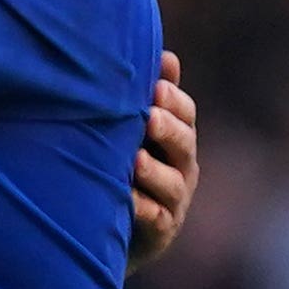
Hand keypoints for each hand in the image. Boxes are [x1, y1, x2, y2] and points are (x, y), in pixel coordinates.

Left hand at [130, 52, 198, 269]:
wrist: (103, 232)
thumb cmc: (117, 169)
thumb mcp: (128, 132)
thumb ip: (143, 98)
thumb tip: (165, 55)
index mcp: (175, 138)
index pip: (184, 113)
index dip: (173, 100)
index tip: (155, 87)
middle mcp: (181, 167)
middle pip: (184, 144)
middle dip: (168, 130)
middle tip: (149, 116)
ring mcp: (173, 201)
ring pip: (172, 183)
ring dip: (154, 171)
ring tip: (135, 161)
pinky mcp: (159, 233)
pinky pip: (155, 220)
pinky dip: (142, 210)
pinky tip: (127, 201)